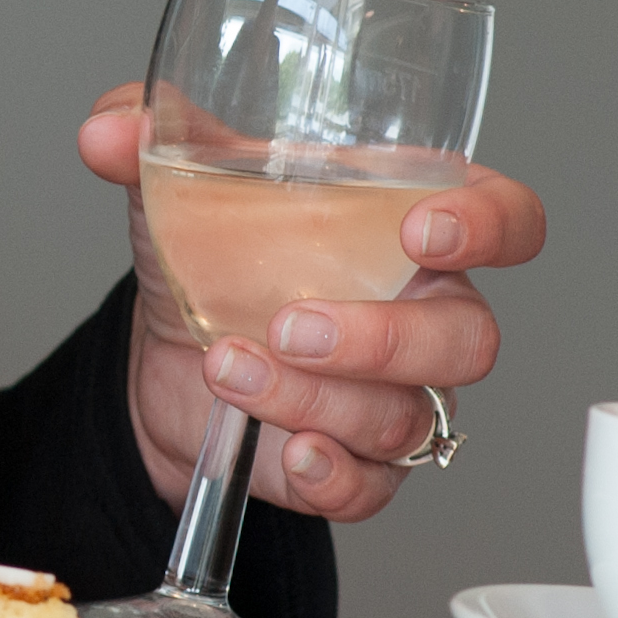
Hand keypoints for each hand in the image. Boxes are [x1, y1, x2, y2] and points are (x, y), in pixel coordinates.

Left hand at [77, 84, 544, 519]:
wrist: (169, 353)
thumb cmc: (216, 253)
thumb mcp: (187, 183)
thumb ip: (153, 138)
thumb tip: (107, 131)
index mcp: (413, 222)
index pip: (510, 220)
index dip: (490, 227)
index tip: (424, 231)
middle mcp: (429, 311)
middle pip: (469, 337)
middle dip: (383, 338)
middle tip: (291, 324)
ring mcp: (403, 394)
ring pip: (406, 415)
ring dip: (313, 397)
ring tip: (228, 367)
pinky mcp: (363, 464)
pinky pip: (375, 485)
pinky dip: (330, 474)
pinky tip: (286, 450)